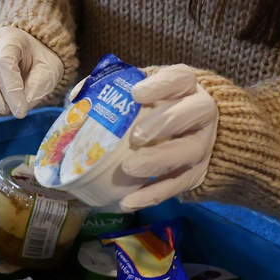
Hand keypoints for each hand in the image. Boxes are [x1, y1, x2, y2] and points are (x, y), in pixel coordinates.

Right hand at [0, 27, 62, 118]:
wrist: (22, 59)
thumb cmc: (35, 63)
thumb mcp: (49, 70)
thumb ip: (39, 86)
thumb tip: (20, 107)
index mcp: (7, 38)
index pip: (2, 62)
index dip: (10, 89)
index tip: (20, 111)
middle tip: (4, 109)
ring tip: (3, 107)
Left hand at [118, 65, 218, 211]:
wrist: (193, 135)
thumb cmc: (158, 108)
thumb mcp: (142, 92)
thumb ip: (113, 90)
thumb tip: (77, 96)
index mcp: (187, 87)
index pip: (181, 78)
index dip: (162, 85)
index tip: (136, 93)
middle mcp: (201, 113)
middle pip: (194, 113)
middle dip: (164, 123)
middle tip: (136, 136)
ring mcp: (201, 144)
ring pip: (188, 152)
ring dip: (158, 161)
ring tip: (129, 168)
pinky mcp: (196, 173)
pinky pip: (177, 186)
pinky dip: (152, 195)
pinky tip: (128, 201)